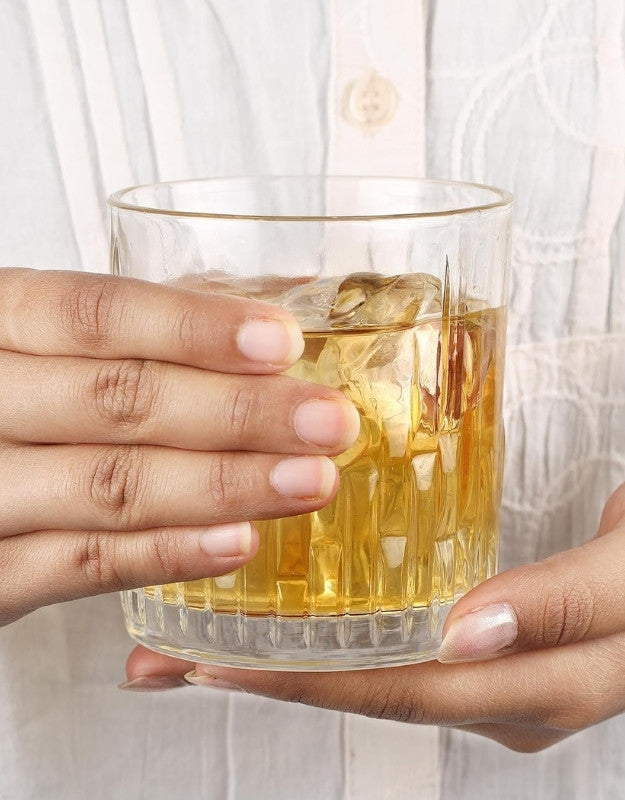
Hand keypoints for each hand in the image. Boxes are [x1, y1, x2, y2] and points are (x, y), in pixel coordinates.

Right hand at [0, 268, 358, 626]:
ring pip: (111, 486)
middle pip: (116, 400)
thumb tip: (274, 312)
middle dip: (238, 412)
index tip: (282, 342)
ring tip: (308, 481)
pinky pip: (84, 565)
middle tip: (327, 423)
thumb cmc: (15, 396)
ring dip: (223, 485)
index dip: (191, 328)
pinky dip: (168, 553)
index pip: (92, 314)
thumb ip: (144, 329)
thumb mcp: (49, 346)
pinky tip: (238, 541)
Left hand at [127, 483, 624, 751]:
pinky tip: (281, 616)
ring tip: (197, 643)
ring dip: (282, 660)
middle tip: (165, 662)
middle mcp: (494, 690)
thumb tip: (465, 636)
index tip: (208, 669)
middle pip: (364, 689)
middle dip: (261, 683)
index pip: (392, 692)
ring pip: (372, 669)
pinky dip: (328, 637)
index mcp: (528, 691)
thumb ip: (564, 606)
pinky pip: (392, 644)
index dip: (299, 684)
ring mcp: (484, 665)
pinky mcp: (479, 632)